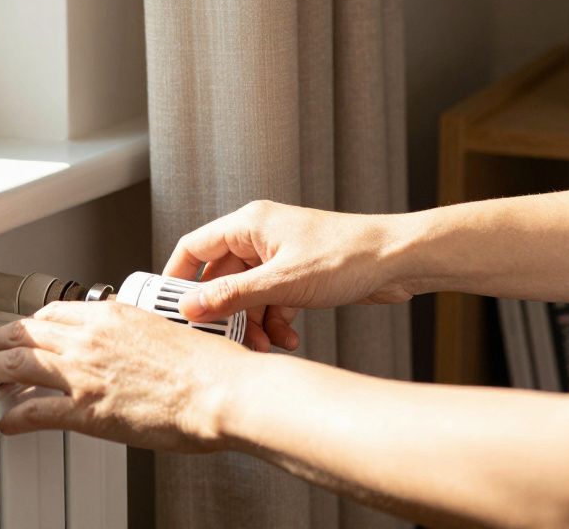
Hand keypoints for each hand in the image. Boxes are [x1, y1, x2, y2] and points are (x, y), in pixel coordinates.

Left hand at [0, 301, 251, 451]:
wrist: (223, 391)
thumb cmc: (208, 368)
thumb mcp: (163, 333)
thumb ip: (132, 337)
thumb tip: (122, 348)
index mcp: (112, 315)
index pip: (52, 312)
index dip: (26, 322)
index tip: (15, 328)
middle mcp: (91, 338)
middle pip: (24, 332)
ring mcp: (84, 372)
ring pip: (17, 364)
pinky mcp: (86, 409)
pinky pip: (35, 411)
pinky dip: (14, 415)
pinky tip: (5, 420)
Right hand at [165, 200, 415, 351]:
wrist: (399, 260)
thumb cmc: (348, 256)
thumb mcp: (283, 283)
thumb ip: (233, 296)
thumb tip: (190, 308)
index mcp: (249, 224)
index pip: (194, 248)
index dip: (177, 278)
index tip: (169, 309)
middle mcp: (260, 237)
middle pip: (221, 278)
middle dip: (224, 313)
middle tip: (226, 341)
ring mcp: (279, 256)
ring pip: (247, 295)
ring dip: (253, 322)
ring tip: (267, 345)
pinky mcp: (298, 274)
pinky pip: (271, 301)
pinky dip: (275, 321)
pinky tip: (290, 338)